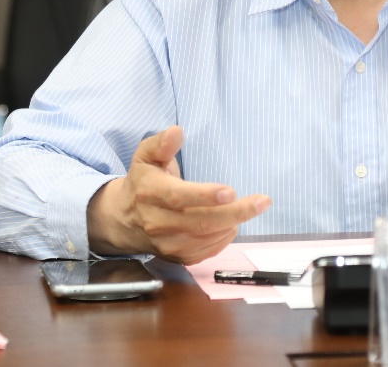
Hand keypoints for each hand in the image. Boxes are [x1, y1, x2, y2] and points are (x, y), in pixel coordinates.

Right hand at [86, 125, 270, 263]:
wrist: (125, 219)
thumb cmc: (143, 181)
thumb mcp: (146, 156)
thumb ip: (161, 143)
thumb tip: (176, 131)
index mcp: (149, 193)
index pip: (179, 197)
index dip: (205, 196)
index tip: (231, 191)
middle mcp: (157, 222)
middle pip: (201, 221)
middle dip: (236, 212)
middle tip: (262, 202)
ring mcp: (167, 243)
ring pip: (207, 237)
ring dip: (234, 222)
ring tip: (249, 207)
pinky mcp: (178, 257)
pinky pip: (208, 250)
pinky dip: (225, 236)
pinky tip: (231, 222)